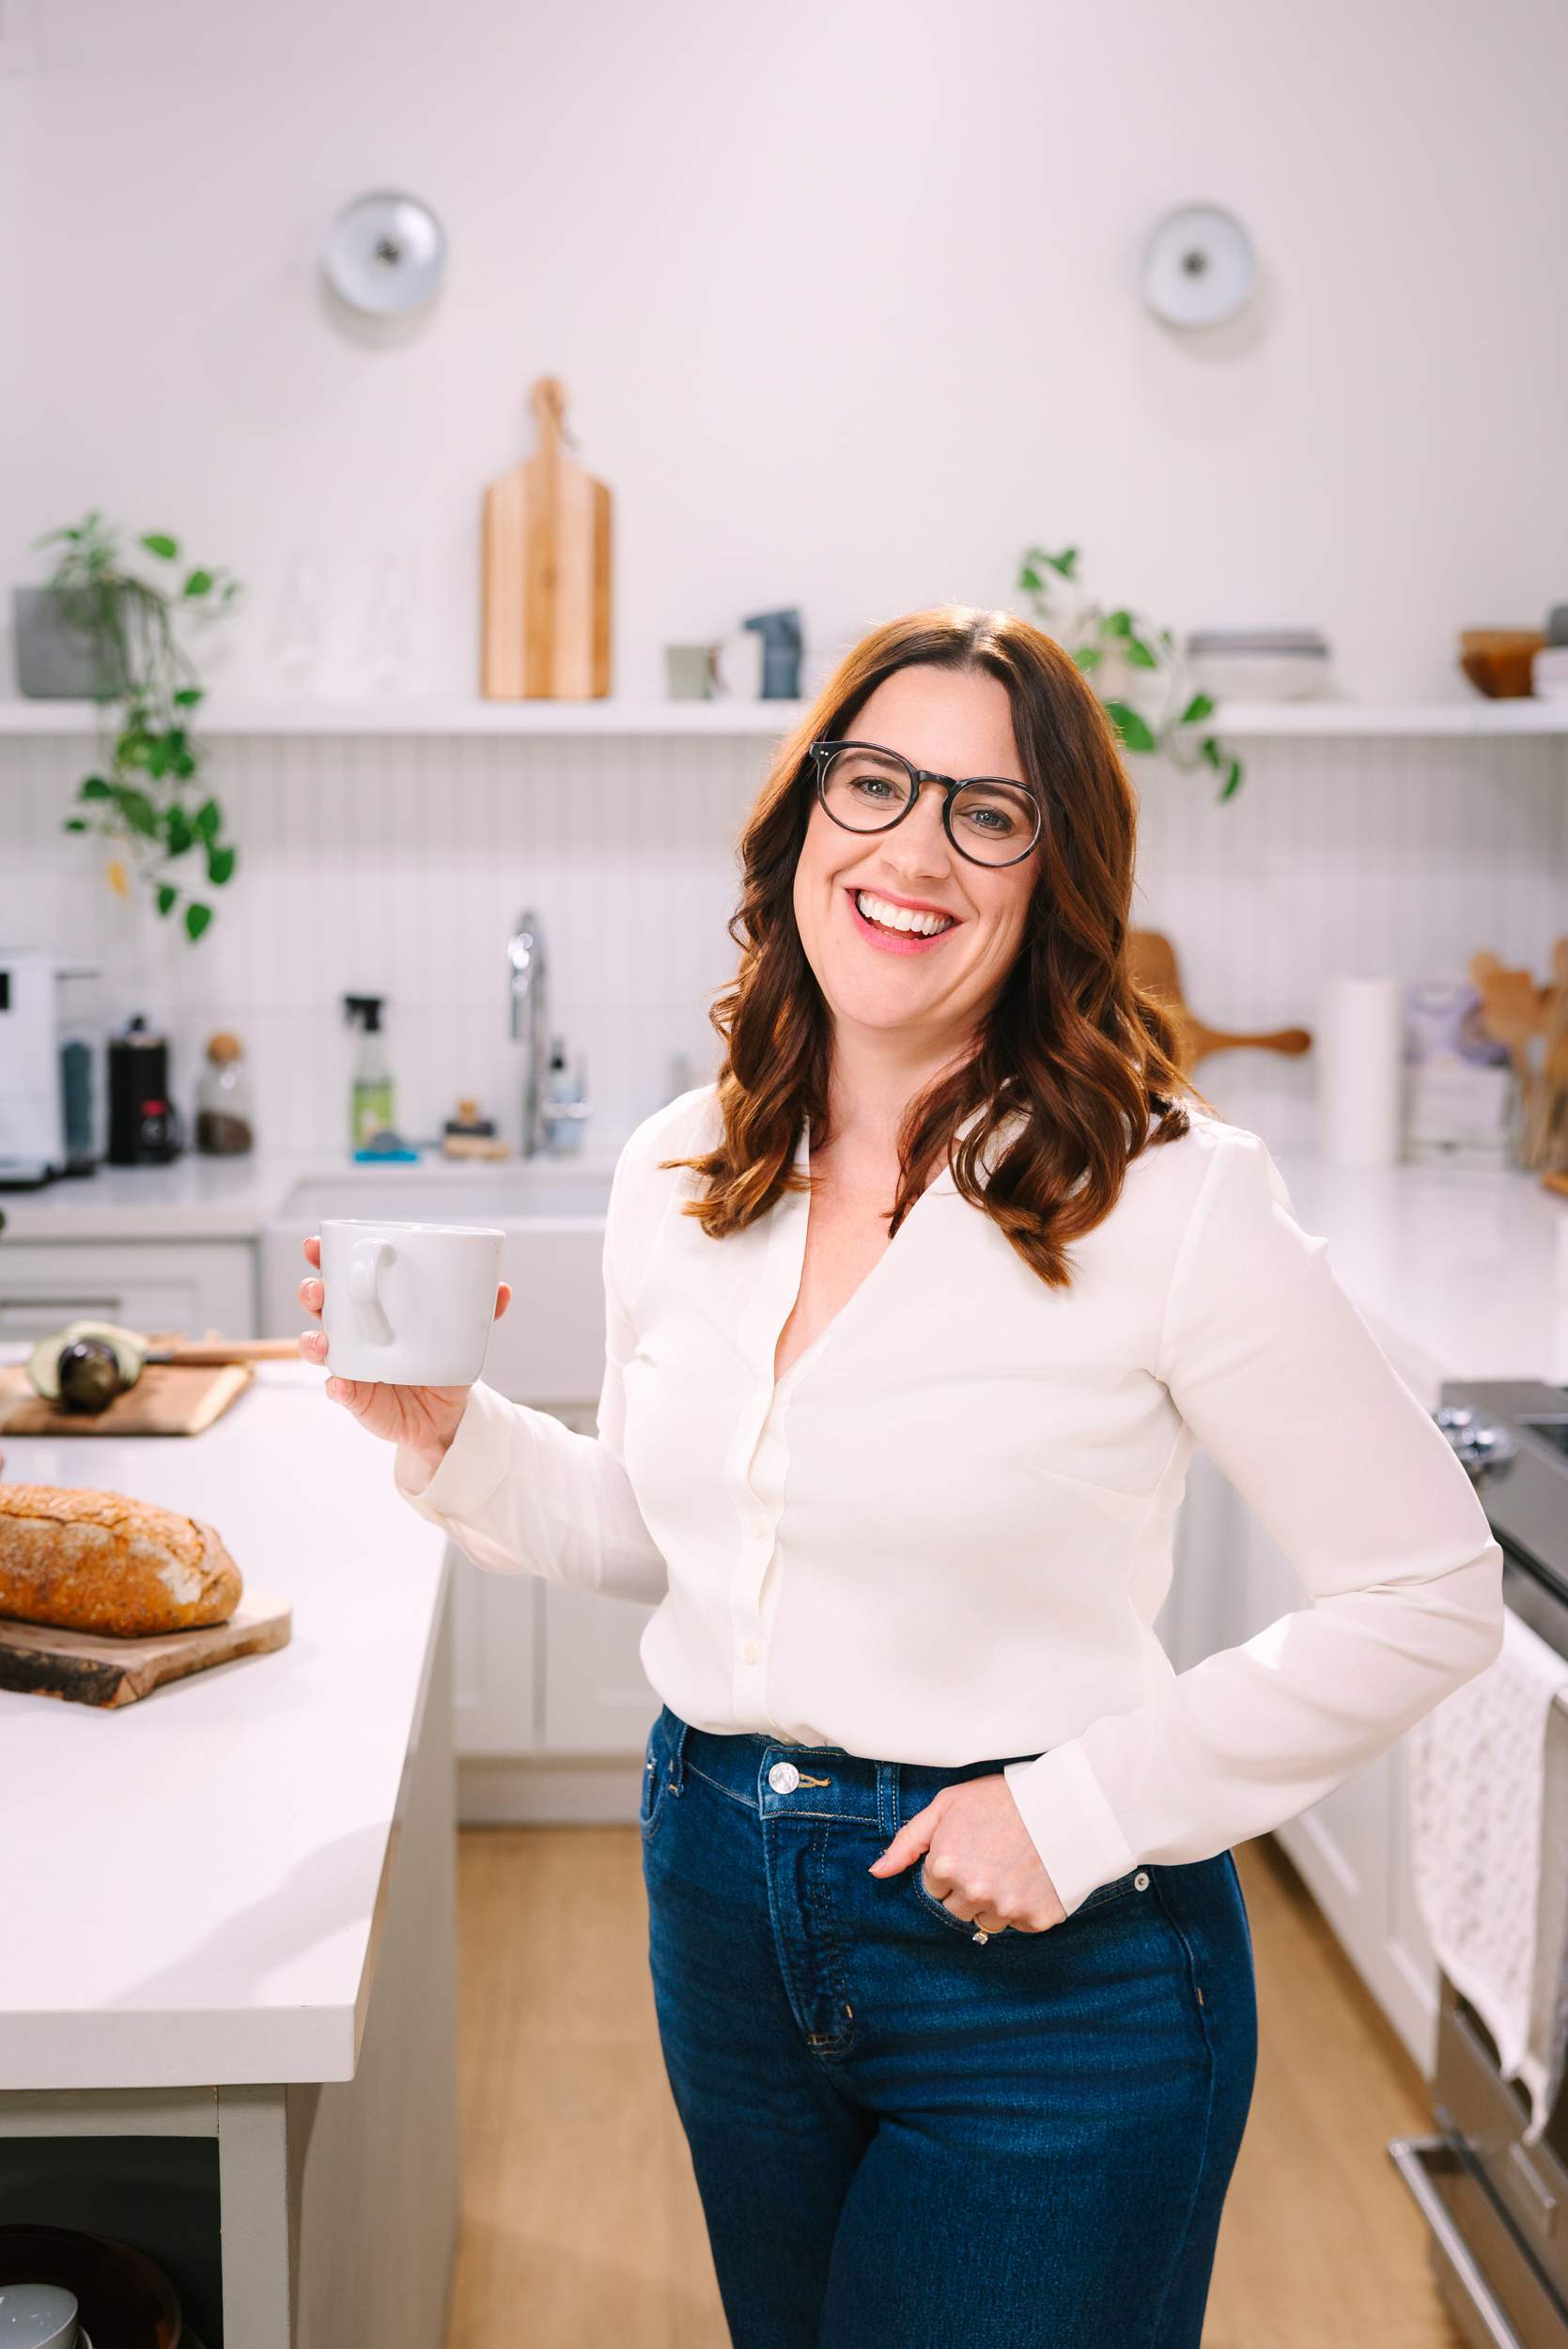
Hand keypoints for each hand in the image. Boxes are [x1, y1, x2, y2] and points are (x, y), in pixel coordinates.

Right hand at [296, 1234, 512, 1470]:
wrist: (444, 1416)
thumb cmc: (442, 1363)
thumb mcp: (461, 1336)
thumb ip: (479, 1313)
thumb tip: (502, 1289)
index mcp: (370, 1307)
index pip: (339, 1276)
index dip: (321, 1258)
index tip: (315, 1245)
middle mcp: (352, 1333)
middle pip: (319, 1307)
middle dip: (311, 1293)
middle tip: (317, 1289)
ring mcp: (349, 1364)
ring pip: (318, 1348)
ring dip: (312, 1341)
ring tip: (320, 1340)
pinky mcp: (354, 1397)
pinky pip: (339, 1392)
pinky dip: (337, 1389)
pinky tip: (340, 1385)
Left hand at [867, 1773, 1067, 1933]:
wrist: (1065, 1802)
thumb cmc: (1002, 1799)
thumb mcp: (947, 1805)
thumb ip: (908, 1841)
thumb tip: (876, 1873)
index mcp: (946, 1865)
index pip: (933, 1888)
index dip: (950, 1867)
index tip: (971, 1847)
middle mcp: (973, 1892)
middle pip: (956, 1909)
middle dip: (967, 1889)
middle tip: (992, 1858)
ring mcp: (1006, 1909)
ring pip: (986, 1922)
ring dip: (994, 1902)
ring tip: (1013, 1868)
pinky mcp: (1036, 1920)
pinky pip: (1018, 1925)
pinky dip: (1023, 1907)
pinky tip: (1032, 1878)